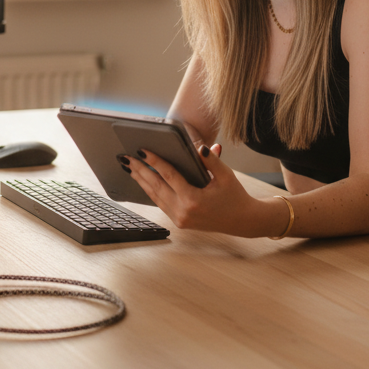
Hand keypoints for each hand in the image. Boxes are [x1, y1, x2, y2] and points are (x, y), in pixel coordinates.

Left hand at [122, 144, 272, 236]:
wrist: (242, 221)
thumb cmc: (235, 196)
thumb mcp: (226, 176)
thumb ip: (211, 160)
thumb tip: (200, 147)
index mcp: (193, 200)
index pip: (168, 176)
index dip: (154, 161)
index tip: (142, 150)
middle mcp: (183, 211)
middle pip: (156, 187)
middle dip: (140, 170)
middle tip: (126, 157)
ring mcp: (179, 219)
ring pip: (155, 196)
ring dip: (141, 181)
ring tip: (130, 167)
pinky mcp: (179, 222)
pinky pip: (161, 203)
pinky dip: (150, 191)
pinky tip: (143, 181)